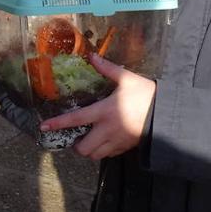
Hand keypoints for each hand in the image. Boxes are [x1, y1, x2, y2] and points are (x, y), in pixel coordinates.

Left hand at [39, 53, 155, 159]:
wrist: (167, 113)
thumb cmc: (145, 94)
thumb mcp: (126, 78)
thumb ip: (107, 69)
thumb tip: (92, 56)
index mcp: (104, 111)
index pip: (75, 120)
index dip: (57, 124)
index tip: (43, 127)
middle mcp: (107, 130)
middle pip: (83, 148)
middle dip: (76, 145)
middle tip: (76, 137)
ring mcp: (117, 141)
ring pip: (95, 155)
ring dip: (89, 150)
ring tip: (88, 140)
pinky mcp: (126, 147)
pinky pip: (108, 155)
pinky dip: (103, 151)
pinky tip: (104, 141)